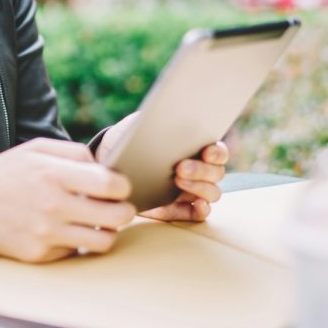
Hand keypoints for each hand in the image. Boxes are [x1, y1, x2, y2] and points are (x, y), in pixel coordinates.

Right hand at [0, 138, 135, 262]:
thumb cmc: (4, 175)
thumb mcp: (35, 150)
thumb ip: (74, 152)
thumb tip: (106, 166)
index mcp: (53, 174)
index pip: (110, 184)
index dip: (123, 186)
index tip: (119, 186)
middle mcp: (53, 206)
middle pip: (116, 216)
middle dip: (125, 211)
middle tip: (118, 207)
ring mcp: (47, 234)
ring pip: (103, 241)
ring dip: (107, 232)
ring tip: (99, 223)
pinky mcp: (40, 255)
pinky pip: (77, 253)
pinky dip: (79, 244)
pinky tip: (69, 231)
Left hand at [94, 113, 227, 222]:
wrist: (110, 164)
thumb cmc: (130, 139)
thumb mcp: (138, 125)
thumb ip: (155, 120)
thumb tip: (168, 115)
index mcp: (195, 148)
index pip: (217, 151)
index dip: (217, 152)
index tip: (206, 151)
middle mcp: (198, 170)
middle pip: (216, 173)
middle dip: (202, 170)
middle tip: (180, 167)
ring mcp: (190, 190)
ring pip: (212, 193)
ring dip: (201, 188)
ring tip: (179, 181)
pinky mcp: (178, 209)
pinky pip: (198, 213)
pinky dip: (202, 210)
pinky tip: (198, 205)